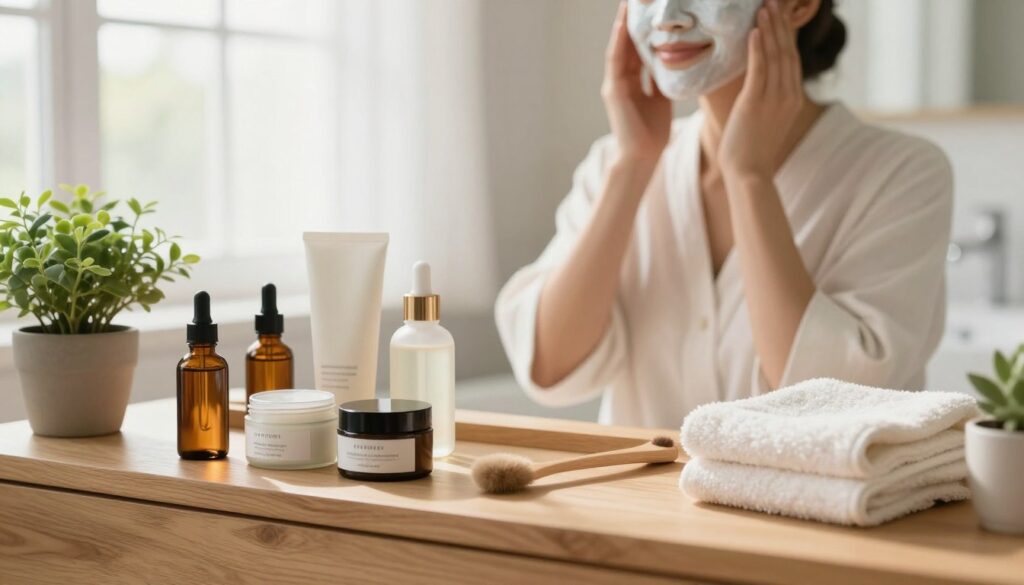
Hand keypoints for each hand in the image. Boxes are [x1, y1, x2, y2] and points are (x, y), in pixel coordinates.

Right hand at [601, 1, 671, 162]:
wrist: (643, 157)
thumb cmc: (653, 133)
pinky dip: (620, 42)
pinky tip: (624, 24)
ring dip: (622, 24)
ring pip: (619, 47)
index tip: (649, 8)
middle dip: (631, 20)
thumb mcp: (662, 100)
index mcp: (632, 81)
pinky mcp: (614, 91)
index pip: (636, 48)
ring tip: (627, 2)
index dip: (641, 27)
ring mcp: (615, 84)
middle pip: (626, 43)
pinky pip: (616, 62)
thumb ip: (663, 81)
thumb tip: (676, 63)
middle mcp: (621, 79)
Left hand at [719, 0, 804, 179]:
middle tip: (775, 0)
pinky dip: (758, 47)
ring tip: (765, 6)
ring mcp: (775, 98)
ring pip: (776, 55)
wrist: (749, 174)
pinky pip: (760, 69)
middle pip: (787, 50)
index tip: (780, 14)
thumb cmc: (750, 150)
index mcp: (792, 98)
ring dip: (770, 28)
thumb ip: (766, 100)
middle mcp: (789, 94)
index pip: (791, 58)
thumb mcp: (764, 120)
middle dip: (781, 23)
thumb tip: (757, 87)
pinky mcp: (757, 102)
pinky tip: (755, 30)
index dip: (786, 33)